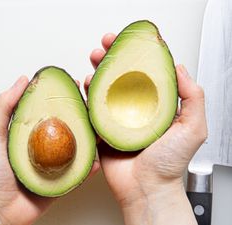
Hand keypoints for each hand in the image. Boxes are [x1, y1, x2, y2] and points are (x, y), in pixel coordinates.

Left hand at [0, 76, 98, 224]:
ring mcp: (57, 162)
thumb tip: (22, 80)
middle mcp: (48, 143)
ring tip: (100, 129)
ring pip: (80, 147)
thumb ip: (4, 106)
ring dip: (91, 138)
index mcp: (33, 130)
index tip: (75, 85)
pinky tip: (94, 160)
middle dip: (84, 113)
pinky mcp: (64, 179)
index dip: (64, 96)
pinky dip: (89, 166)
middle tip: (93, 104)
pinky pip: (80, 171)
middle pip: (70, 125)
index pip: (52, 108)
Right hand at [85, 34, 206, 224]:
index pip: (145, 73)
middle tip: (106, 45)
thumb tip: (179, 68)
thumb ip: (192, 97)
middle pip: (122, 76)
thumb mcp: (193, 127)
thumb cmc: (169, 163)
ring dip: (98, 71)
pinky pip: (92, 108)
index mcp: (155, 106)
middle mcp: (135, 110)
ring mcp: (117, 119)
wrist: (146, 188)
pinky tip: (85, 84)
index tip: (129, 42)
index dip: (136, 55)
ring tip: (94, 60)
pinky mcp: (102, 130)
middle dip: (113, 57)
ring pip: (105, 89)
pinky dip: (87, 94)